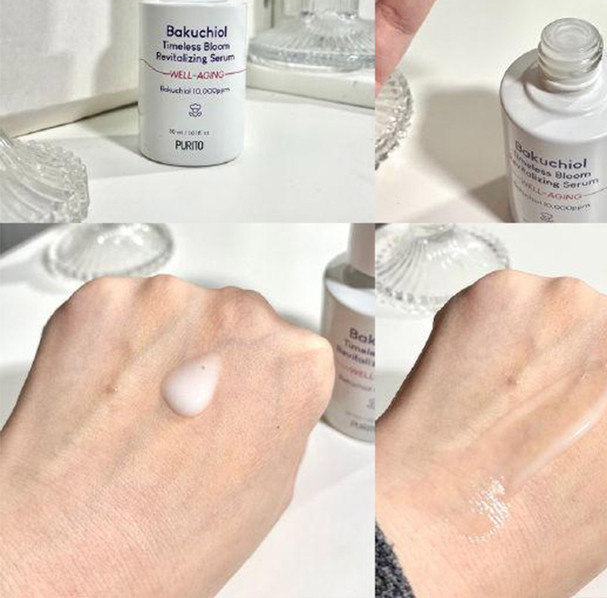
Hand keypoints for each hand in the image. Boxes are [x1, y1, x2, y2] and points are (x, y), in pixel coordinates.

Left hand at [0, 276, 333, 597]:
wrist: (65, 551)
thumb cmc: (163, 540)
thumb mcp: (269, 492)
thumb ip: (280, 420)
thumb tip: (257, 403)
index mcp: (297, 362)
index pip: (285, 351)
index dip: (253, 382)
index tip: (230, 404)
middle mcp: (244, 316)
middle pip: (232, 322)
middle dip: (210, 356)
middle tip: (175, 415)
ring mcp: (172, 301)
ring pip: (172, 313)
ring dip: (156, 349)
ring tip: (129, 415)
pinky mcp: (105, 298)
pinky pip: (114, 312)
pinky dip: (104, 344)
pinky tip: (99, 398)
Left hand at [376, 270, 606, 597]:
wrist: (446, 521)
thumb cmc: (534, 531)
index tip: (592, 405)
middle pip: (604, 329)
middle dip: (576, 358)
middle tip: (537, 407)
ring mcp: (560, 299)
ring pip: (548, 312)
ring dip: (527, 344)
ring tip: (495, 402)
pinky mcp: (498, 289)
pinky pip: (496, 306)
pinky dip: (481, 333)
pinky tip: (468, 381)